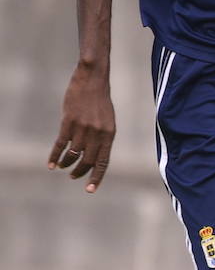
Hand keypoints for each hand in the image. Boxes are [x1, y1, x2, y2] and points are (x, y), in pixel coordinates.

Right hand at [49, 64, 116, 192]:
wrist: (92, 79)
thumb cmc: (100, 100)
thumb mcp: (107, 120)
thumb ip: (102, 137)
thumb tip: (94, 155)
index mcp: (110, 133)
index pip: (103, 161)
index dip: (96, 176)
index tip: (90, 190)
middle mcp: (97, 133)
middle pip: (87, 160)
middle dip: (80, 172)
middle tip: (74, 177)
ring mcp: (82, 128)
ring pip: (73, 154)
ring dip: (67, 164)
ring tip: (63, 167)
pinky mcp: (69, 122)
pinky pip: (60, 144)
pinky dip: (55, 156)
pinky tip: (51, 164)